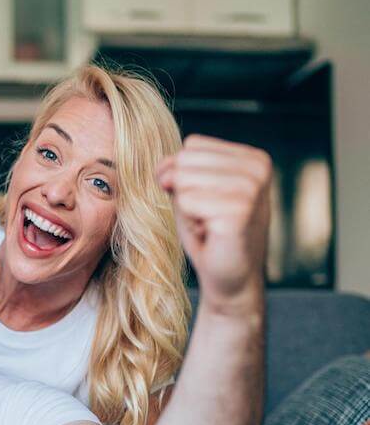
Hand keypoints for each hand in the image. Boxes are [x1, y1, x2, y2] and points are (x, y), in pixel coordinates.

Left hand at [157, 135, 271, 314]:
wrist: (230, 278)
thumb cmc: (209, 233)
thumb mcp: (190, 192)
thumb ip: (176, 170)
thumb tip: (165, 171)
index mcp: (253, 158)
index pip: (192, 146)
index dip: (183, 176)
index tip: (205, 201)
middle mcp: (258, 168)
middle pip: (185, 161)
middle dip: (184, 192)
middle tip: (206, 216)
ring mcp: (251, 188)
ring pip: (183, 180)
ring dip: (188, 208)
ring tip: (209, 224)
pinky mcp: (239, 210)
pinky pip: (186, 201)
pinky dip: (191, 222)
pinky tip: (212, 234)